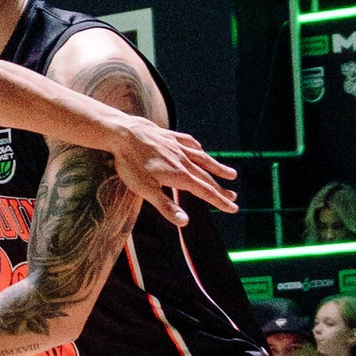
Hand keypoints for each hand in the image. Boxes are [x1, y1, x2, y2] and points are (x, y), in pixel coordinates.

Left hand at [100, 114, 236, 227]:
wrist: (121, 132)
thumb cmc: (130, 163)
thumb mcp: (145, 190)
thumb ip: (166, 206)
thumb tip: (185, 223)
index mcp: (179, 175)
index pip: (205, 192)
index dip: (220, 201)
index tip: (233, 208)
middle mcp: (183, 160)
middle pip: (206, 177)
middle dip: (220, 189)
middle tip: (234, 197)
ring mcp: (176, 146)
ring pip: (202, 158)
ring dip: (216, 167)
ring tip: (230, 174)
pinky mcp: (168, 136)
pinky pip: (188, 142)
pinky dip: (197, 148)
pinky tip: (200, 149)